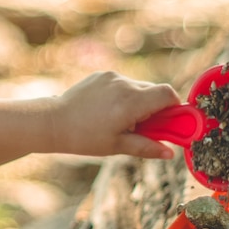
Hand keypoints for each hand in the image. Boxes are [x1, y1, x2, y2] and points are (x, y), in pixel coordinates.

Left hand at [51, 71, 180, 158]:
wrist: (54, 122)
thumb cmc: (85, 138)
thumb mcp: (118, 146)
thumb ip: (147, 147)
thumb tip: (171, 154)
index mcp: (131, 102)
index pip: (168, 94)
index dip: (175, 108)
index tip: (171, 123)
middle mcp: (124, 84)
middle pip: (155, 91)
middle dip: (156, 108)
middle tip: (145, 127)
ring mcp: (113, 77)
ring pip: (139, 87)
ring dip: (140, 102)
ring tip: (121, 120)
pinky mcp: (103, 74)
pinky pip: (124, 83)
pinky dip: (124, 96)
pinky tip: (108, 110)